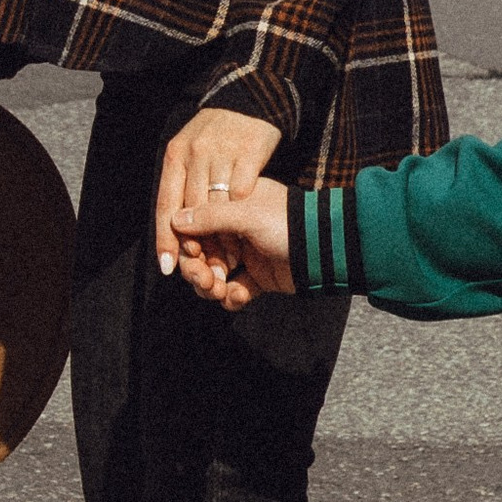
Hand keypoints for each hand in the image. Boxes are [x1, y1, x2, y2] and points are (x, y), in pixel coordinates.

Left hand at [154, 106, 284, 288]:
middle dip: (198, 244)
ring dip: (223, 237)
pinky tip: (246, 231)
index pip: (165, 203)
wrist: (249, 100)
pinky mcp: (249, 151)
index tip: (169, 267)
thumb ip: (181, 186)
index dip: (165, 238)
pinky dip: (243, 215)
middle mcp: (195, 153)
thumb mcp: (190, 153)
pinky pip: (242, 192)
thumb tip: (175, 229)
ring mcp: (222, 151)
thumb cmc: (216, 135)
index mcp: (175, 155)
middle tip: (205, 270)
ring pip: (218, 206)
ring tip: (227, 259)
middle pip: (192, 210)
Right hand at [170, 174, 294, 308]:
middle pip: (201, 252)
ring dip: (211, 286)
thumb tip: (175, 219)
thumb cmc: (289, 223)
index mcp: (232, 205)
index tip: (192, 253)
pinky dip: (232, 296)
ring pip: (215, 274)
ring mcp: (248, 254)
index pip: (197, 224)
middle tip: (204, 281)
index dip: (188, 242)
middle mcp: (236, 228)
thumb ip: (211, 216)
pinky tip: (239, 296)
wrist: (326, 251)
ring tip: (220, 292)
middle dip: (198, 269)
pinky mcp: (259, 278)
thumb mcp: (246, 213)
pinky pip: (234, 290)